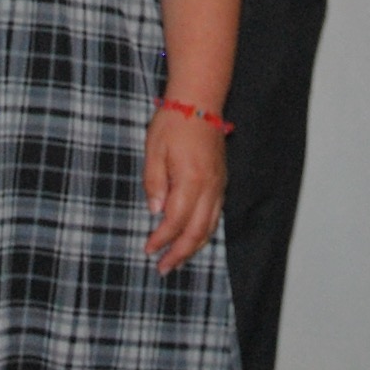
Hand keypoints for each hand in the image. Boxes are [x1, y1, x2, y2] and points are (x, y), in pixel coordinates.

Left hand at [144, 105, 228, 272]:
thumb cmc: (173, 122)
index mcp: (190, 178)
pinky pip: (216, 214)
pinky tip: (194, 238)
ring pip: (210, 226)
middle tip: (163, 268)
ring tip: (178, 261)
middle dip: (180, 253)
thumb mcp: (153, 150)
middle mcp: (209, 186)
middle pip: (197, 230)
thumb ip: (154, 183)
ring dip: (194, 246)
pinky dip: (205, 231)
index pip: (176, 220)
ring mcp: (218, 184)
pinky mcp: (221, 181)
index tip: (148, 250)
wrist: (199, 101)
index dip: (162, 239)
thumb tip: (156, 212)